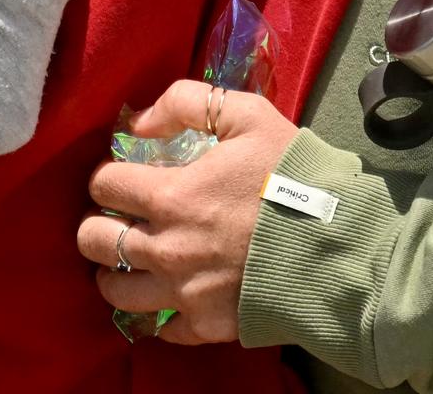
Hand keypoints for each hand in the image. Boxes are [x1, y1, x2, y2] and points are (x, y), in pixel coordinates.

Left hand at [76, 80, 302, 345]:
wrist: (339, 246)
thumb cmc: (295, 176)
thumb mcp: (248, 115)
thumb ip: (188, 102)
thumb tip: (141, 122)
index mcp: (170, 195)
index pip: (103, 184)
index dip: (108, 176)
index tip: (124, 177)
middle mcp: (165, 249)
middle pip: (93, 240)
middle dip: (98, 224)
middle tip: (118, 219)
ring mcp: (183, 293)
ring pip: (115, 291)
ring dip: (115, 272)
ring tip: (131, 261)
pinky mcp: (206, 326)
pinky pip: (160, 329)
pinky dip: (159, 312)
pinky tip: (170, 294)